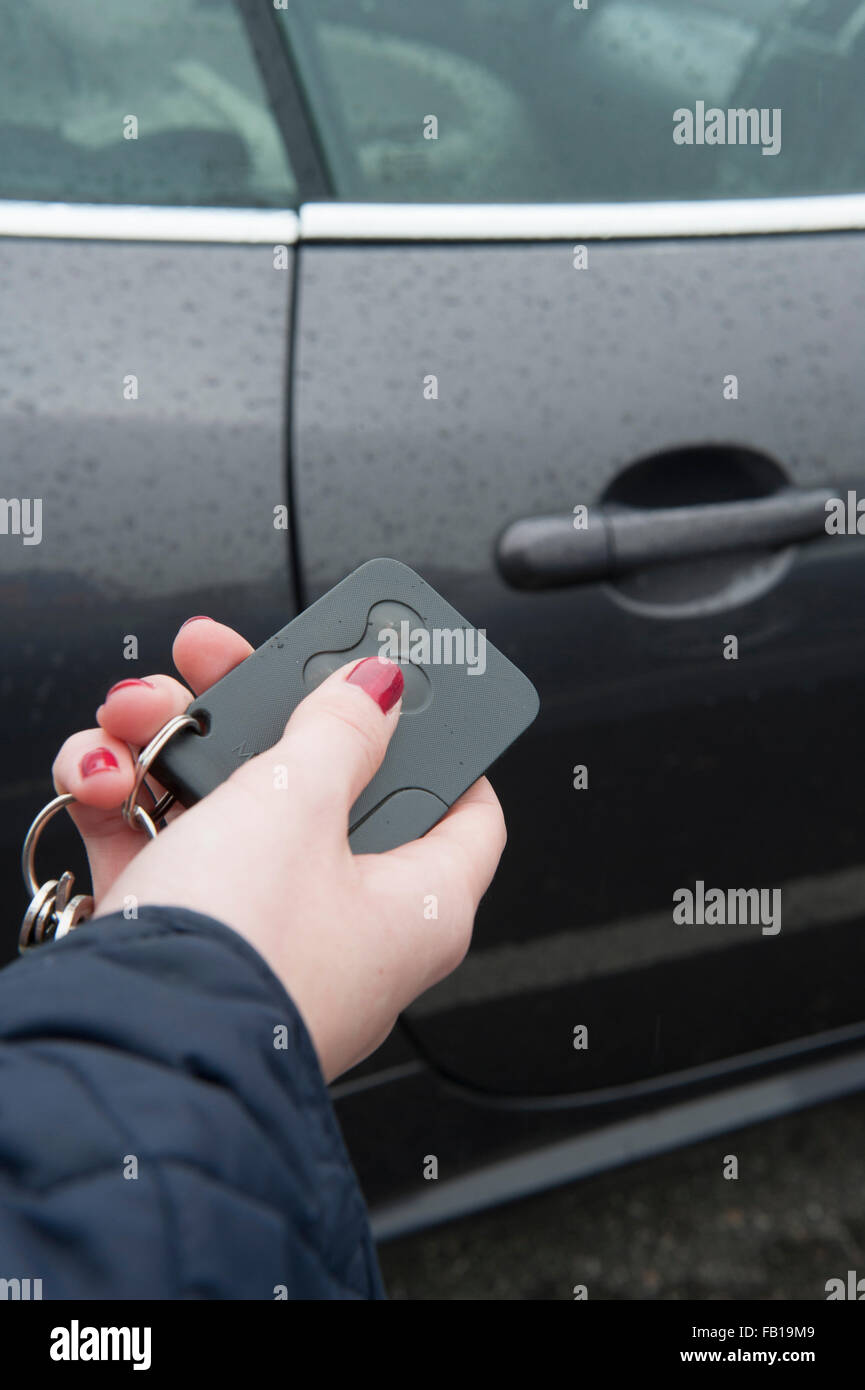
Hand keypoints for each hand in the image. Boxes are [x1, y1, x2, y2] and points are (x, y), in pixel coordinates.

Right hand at [52, 618, 506, 1079]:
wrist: (127, 1051)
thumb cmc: (241, 952)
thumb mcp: (297, 803)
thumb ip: (339, 729)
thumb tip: (378, 687)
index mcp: (420, 902)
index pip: (464, 805)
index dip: (435, 732)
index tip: (392, 676)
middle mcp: (352, 925)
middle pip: (326, 784)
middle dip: (261, 713)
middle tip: (219, 659)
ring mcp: (268, 935)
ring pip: (234, 809)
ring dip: (175, 749)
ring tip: (138, 720)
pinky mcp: (190, 945)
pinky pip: (173, 852)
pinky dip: (133, 809)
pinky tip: (100, 781)